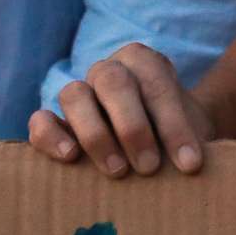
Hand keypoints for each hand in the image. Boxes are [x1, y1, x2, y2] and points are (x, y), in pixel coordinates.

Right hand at [28, 42, 212, 177]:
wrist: (162, 147)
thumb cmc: (179, 140)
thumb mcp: (195, 135)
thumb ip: (193, 143)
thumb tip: (193, 167)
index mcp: (145, 63)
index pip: (157, 83)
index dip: (174, 124)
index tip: (190, 163)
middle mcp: (109, 71)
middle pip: (113, 82)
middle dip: (133, 128)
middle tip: (149, 167)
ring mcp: (80, 94)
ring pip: (73, 95)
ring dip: (96, 135)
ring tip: (118, 171)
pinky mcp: (55, 121)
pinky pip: (40, 120)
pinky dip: (50, 136)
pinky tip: (70, 158)